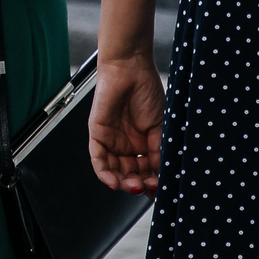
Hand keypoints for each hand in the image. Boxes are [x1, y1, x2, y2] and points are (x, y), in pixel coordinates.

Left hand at [88, 53, 164, 193]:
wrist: (130, 68)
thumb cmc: (146, 91)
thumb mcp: (159, 125)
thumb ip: (158, 150)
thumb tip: (161, 175)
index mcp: (143, 144)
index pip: (146, 171)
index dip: (152, 183)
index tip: (160, 190)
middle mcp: (126, 145)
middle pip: (130, 175)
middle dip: (138, 185)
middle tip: (147, 187)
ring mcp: (111, 141)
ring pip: (114, 172)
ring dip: (123, 183)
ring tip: (135, 186)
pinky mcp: (97, 134)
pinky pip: (98, 160)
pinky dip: (105, 174)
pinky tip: (115, 183)